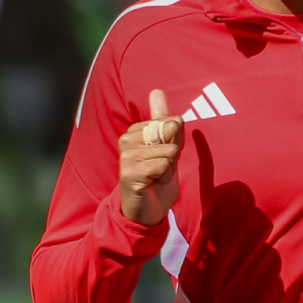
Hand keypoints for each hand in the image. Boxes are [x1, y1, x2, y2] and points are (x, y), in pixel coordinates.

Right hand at [118, 89, 182, 225]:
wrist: (147, 211)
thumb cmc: (157, 178)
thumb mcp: (168, 147)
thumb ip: (164, 121)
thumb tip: (156, 91)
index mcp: (136, 130)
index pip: (172, 122)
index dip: (176, 143)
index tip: (164, 157)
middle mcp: (127, 139)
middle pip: (170, 132)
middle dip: (173, 155)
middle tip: (161, 169)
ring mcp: (126, 156)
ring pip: (168, 150)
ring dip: (169, 169)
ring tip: (156, 177)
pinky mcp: (129, 172)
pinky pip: (162, 165)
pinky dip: (165, 177)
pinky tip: (153, 184)